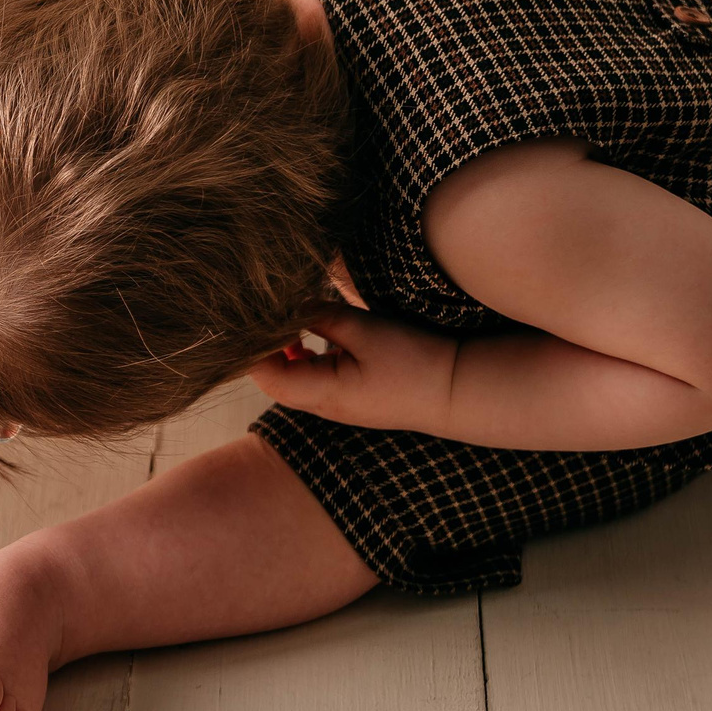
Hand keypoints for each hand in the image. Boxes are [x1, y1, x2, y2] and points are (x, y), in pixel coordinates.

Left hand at [248, 304, 457, 433]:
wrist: (459, 390)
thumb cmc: (413, 361)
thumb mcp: (363, 329)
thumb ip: (318, 315)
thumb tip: (283, 304)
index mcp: (322, 393)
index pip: (264, 374)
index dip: (252, 344)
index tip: (253, 313)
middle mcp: (323, 406)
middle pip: (273, 377)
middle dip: (264, 344)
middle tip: (266, 309)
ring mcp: (335, 405)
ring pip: (291, 377)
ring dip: (284, 348)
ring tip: (290, 318)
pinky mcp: (348, 396)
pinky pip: (312, 377)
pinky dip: (304, 354)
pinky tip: (312, 334)